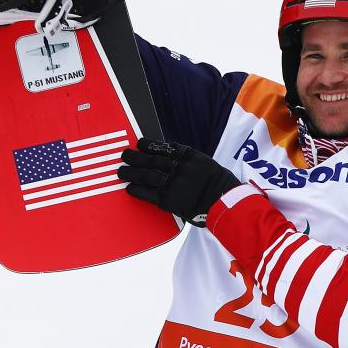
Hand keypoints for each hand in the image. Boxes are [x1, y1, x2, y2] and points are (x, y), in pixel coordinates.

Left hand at [118, 138, 240, 226]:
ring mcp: (174, 183)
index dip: (149, 145)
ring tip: (121, 171)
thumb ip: (189, 162)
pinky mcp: (170, 200)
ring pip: (147, 175)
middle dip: (136, 157)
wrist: (226, 204)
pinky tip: (129, 188)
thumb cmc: (220, 186)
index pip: (164, 148)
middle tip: (124, 155)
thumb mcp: (207, 165)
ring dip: (132, 173)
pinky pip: (149, 194)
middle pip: (152, 160)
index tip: (139, 143)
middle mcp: (179, 167)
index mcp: (189, 156)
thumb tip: (171, 159)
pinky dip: (137, 190)